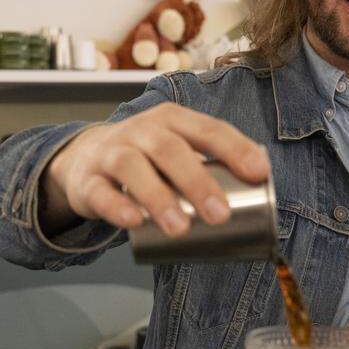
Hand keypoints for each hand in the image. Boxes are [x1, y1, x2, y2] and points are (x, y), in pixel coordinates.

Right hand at [41, 103, 270, 235]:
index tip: (258, 173)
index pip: (206, 129)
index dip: (233, 148)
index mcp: (171, 120)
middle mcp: (140, 131)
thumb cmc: (147, 158)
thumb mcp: (178, 148)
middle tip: (220, 215)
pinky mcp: (87, 180)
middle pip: (170, 149)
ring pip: (133, 167)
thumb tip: (264, 178)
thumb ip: (213, 161)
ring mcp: (111, 153)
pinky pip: (101, 192)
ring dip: (159, 198)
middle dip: (198, 181)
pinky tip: (133, 222)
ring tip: (181, 228)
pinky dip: (117, 206)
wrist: (84, 159)